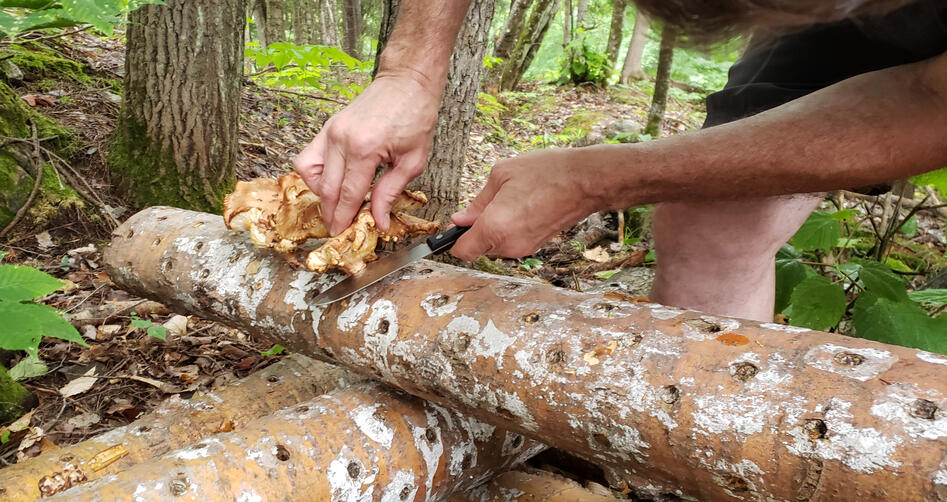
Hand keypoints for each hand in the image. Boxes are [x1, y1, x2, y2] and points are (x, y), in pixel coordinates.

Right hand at [293, 72, 440, 234]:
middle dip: (331, 213)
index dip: (344, 218)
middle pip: (326, 188)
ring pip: (309, 173)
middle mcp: (341, 139)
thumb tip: (379, 220)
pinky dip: (314, 174)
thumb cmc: (415, 114)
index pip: (348, 194)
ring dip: (319, 194)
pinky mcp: (328, 126)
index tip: (343, 233)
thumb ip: (390, 192)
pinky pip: (308, 156)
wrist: (407, 81)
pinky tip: (331, 182)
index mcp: (365, 149)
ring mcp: (330, 131)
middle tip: (339, 228)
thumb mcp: (412, 160)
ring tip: (336, 203)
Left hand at [450, 148, 600, 260]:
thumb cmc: (547, 173)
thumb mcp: (502, 175)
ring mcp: (524, 248)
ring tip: (510, 202)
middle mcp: (508, 244)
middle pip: (478, 248)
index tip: (453, 228)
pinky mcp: (536, 246)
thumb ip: (477, 202)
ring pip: (495, 245)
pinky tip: (521, 208)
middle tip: (488, 203)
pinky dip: (509, 229)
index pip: (462, 250)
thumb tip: (461, 219)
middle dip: (475, 230)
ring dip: (493, 229)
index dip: (453, 239)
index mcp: (495, 226)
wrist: (585, 181)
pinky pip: (511, 242)